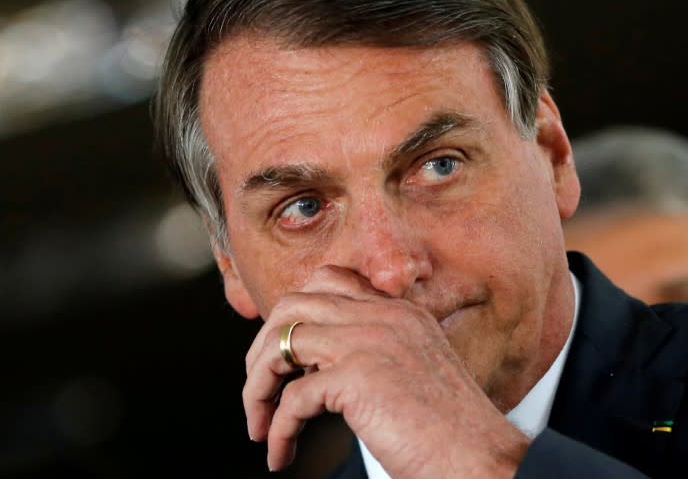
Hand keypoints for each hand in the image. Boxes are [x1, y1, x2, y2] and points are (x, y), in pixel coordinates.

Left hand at [243, 266, 529, 476]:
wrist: (483, 462)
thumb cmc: (449, 432)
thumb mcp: (412, 371)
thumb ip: (373, 352)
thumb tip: (316, 367)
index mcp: (398, 311)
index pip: (329, 281)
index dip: (294, 313)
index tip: (284, 353)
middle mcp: (382, 316)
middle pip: (292, 305)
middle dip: (262, 348)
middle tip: (259, 387)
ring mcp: (369, 342)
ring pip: (280, 344)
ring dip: (258, 387)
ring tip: (260, 424)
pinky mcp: (358, 378)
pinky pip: (292, 398)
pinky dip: (278, 429)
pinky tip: (281, 451)